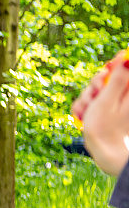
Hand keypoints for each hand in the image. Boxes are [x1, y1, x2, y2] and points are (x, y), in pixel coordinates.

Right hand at [72, 51, 128, 176]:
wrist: (102, 150)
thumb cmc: (105, 127)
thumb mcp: (108, 99)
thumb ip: (117, 77)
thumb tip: (125, 57)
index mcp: (127, 90)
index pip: (121, 66)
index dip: (109, 69)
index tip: (103, 79)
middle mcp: (120, 94)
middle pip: (104, 78)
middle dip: (93, 88)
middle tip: (93, 98)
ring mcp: (110, 103)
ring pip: (93, 90)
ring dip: (86, 100)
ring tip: (87, 113)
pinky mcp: (101, 109)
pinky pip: (89, 101)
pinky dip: (84, 108)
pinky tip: (84, 117)